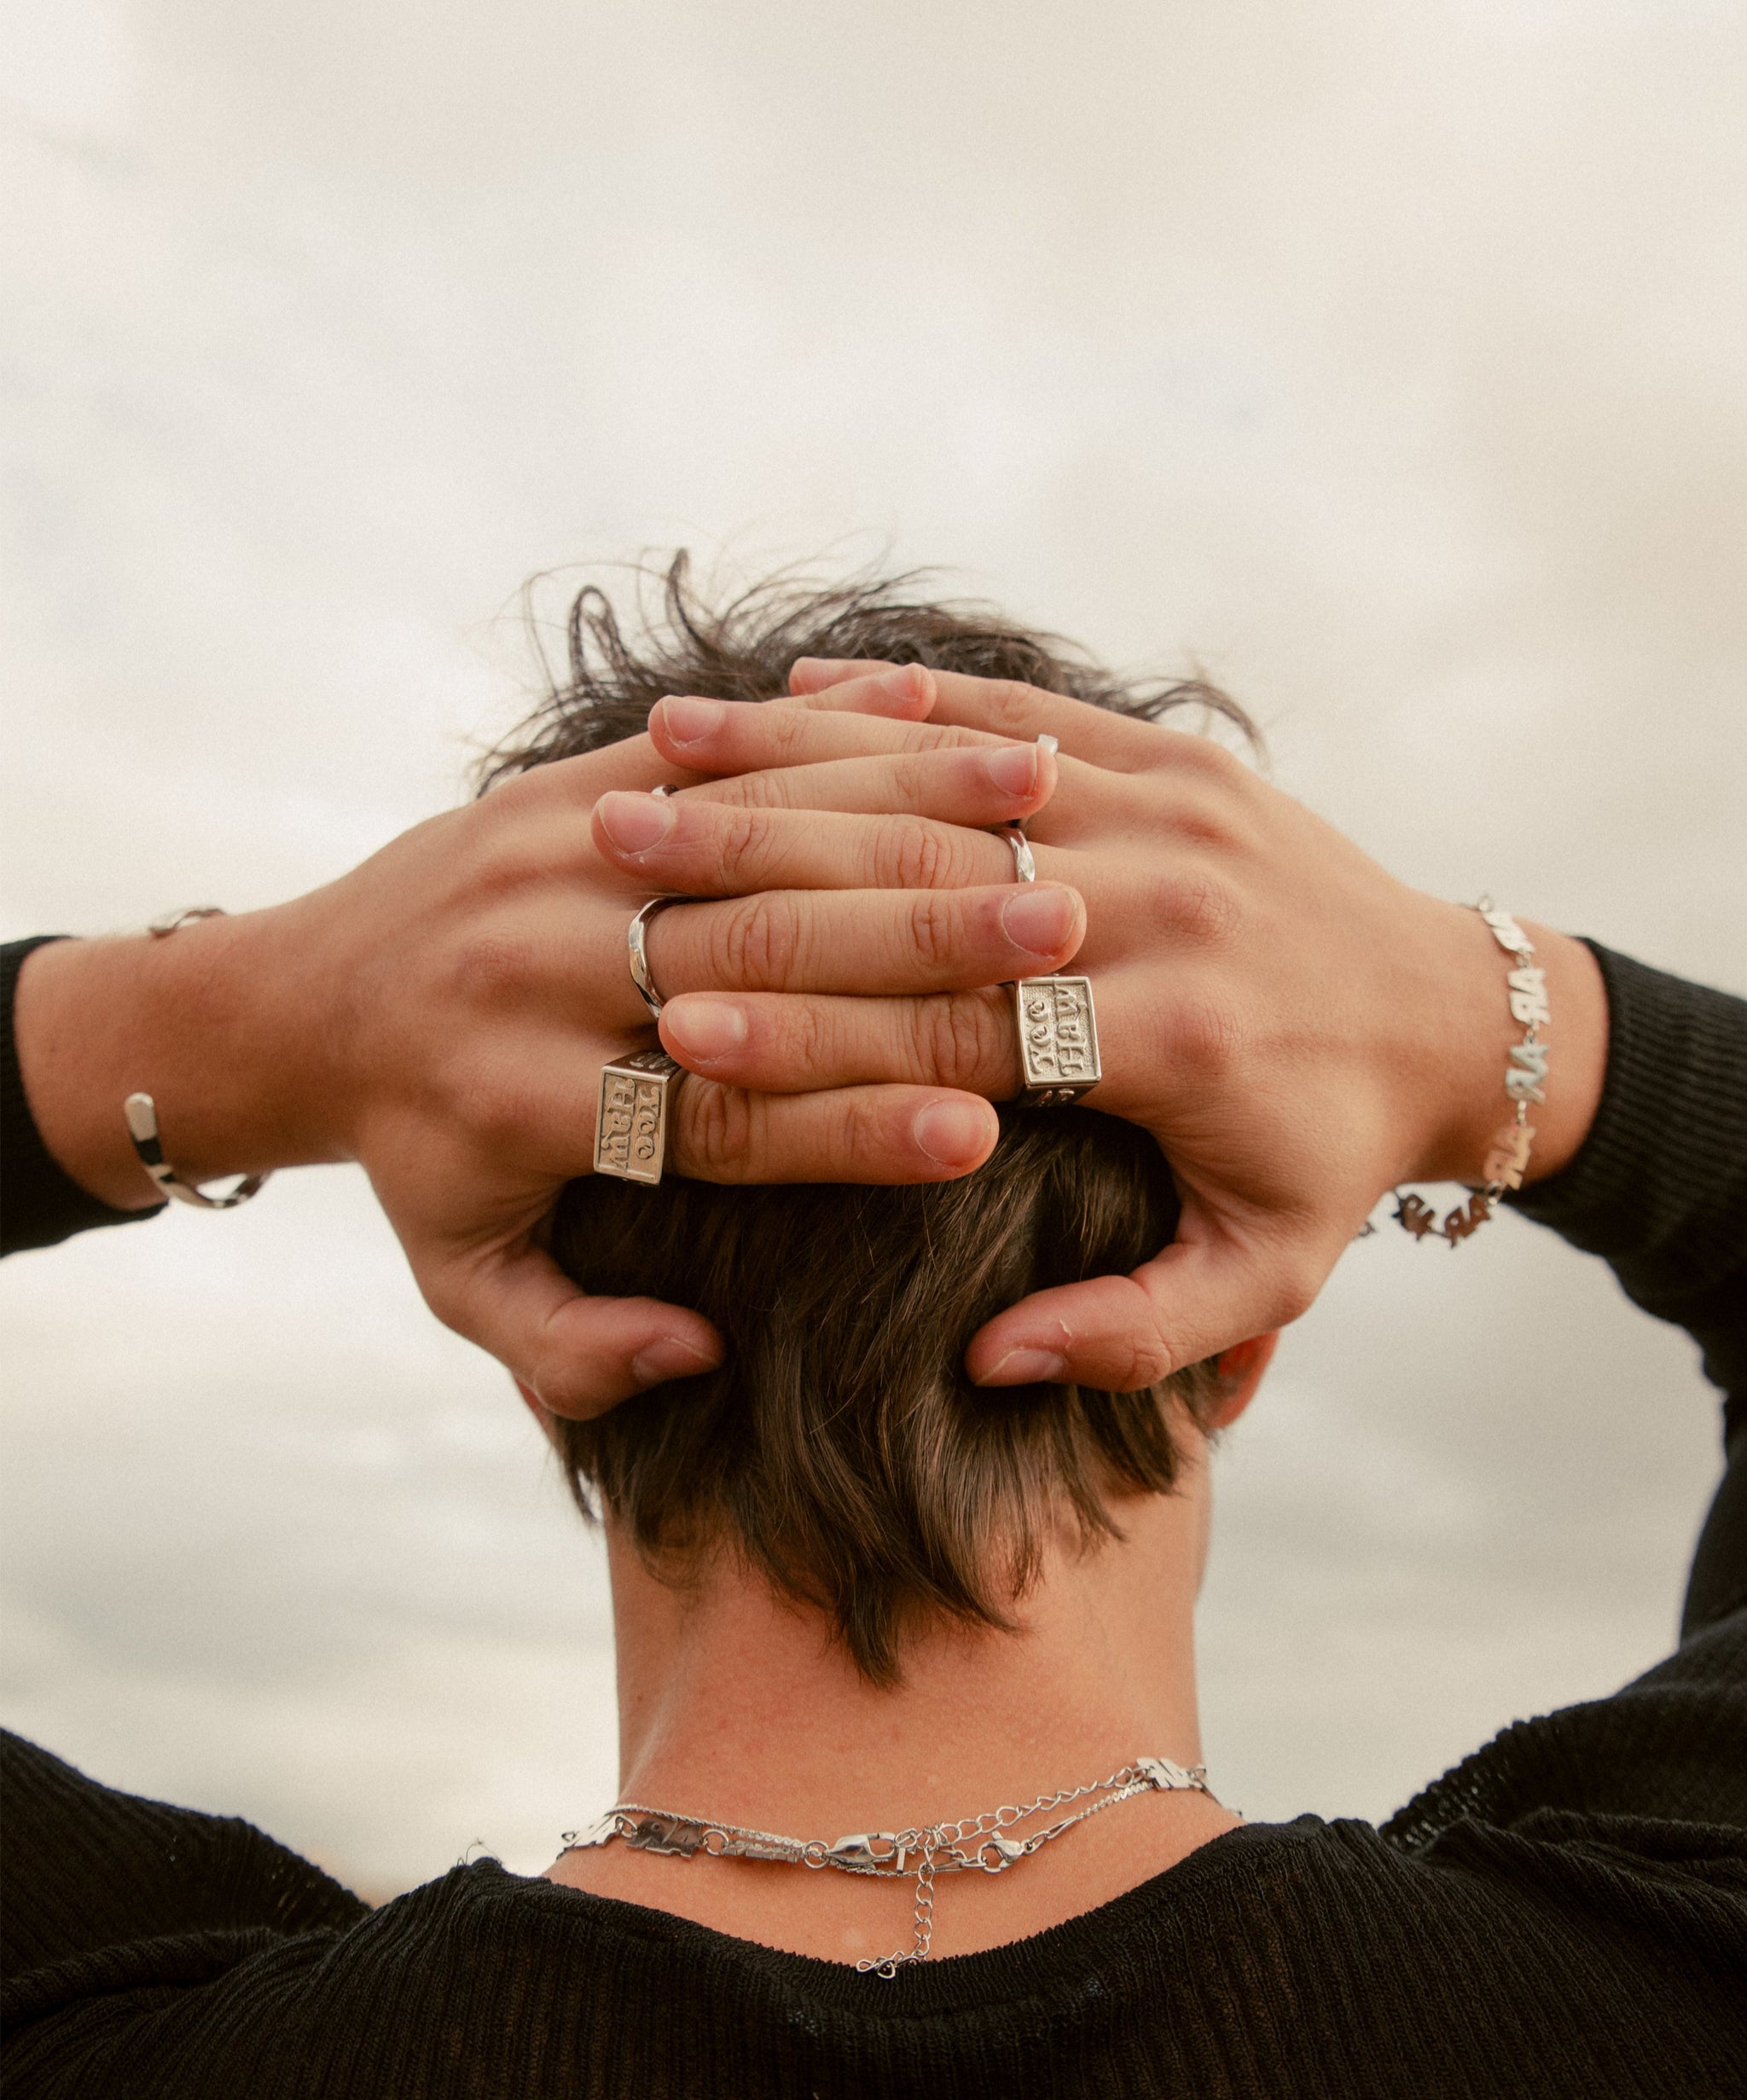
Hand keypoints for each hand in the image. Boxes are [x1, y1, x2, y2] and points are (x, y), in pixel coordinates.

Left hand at [11, 682, 1087, 1416]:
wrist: (306, 997)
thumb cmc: (421, 1157)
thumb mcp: (463, 1277)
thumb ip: (569, 1347)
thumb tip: (696, 1351)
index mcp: (526, 1099)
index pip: (722, 1116)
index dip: (851, 1127)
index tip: (980, 1134)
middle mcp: (537, 968)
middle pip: (763, 964)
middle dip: (919, 963)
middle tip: (1060, 965)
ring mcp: (554, 858)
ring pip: (763, 848)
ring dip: (914, 841)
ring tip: (1043, 854)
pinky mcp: (568, 782)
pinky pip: (729, 760)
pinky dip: (849, 756)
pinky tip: (959, 764)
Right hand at [596, 674, 1607, 1385]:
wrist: (1462, 1017)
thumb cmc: (1339, 1156)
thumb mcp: (1267, 1270)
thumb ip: (1135, 1331)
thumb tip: (992, 1364)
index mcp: (1176, 1041)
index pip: (953, 1034)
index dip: (808, 1041)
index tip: (676, 1043)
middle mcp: (1170, 905)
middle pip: (922, 889)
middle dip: (759, 887)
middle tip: (613, 880)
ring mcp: (1176, 808)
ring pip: (951, 777)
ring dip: (795, 769)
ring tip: (653, 769)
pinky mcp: (1179, 755)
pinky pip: (1018, 710)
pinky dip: (900, 699)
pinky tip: (788, 688)